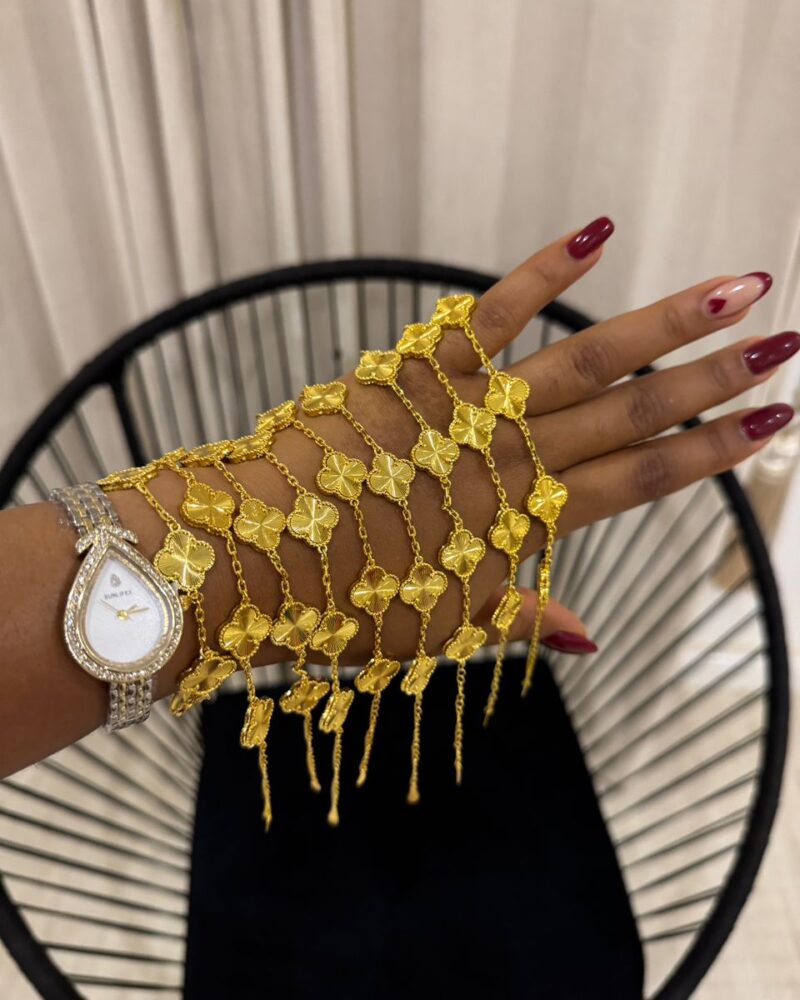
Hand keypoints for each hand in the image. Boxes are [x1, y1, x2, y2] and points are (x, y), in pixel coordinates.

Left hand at [265, 218, 793, 661]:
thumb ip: (519, 621)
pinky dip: (539, 274)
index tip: (770, 424)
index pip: (640, 482)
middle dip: (715, 379)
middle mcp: (508, 462)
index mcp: (520, 528)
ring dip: (664, 321)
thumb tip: (592, 640)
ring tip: (737, 287)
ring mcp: (464, 410)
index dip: (710, 452)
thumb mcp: (439, 630)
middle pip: (634, 414)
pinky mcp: (414, 371)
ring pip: (583, 359)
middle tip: (785, 344)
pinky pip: (485, 315)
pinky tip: (597, 232)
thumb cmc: (339, 607)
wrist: (245, 562)